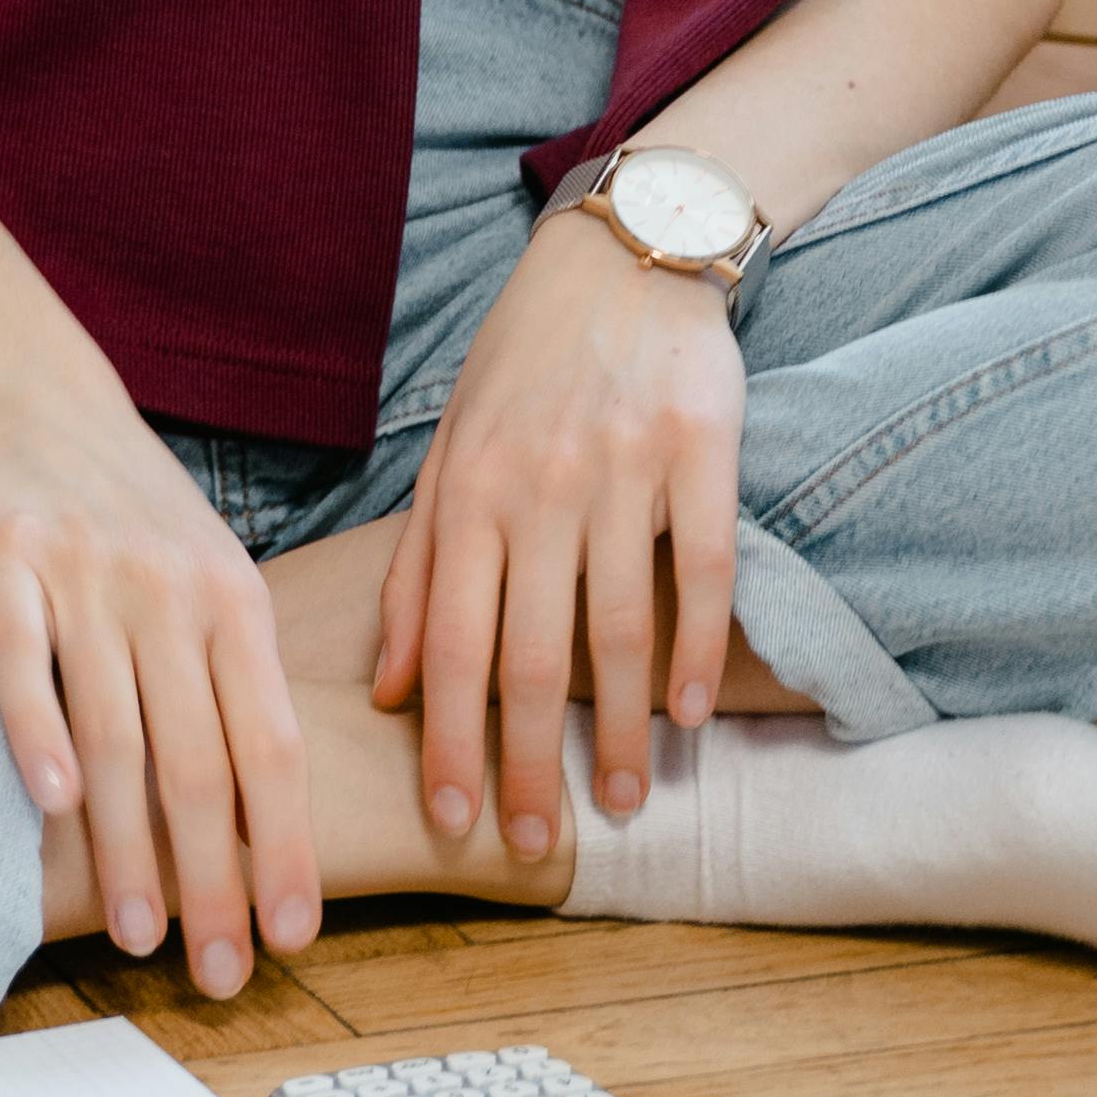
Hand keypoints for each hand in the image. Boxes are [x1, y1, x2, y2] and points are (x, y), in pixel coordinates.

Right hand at [0, 366, 317, 995]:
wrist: (37, 399)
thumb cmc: (135, 516)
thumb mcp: (214, 580)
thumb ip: (237, 683)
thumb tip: (268, 820)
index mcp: (237, 603)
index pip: (272, 748)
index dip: (284, 847)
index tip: (291, 936)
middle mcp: (171, 591)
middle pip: (199, 759)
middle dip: (214, 881)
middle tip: (218, 972)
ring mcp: (87, 575)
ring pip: (117, 732)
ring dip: (130, 848)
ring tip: (139, 934)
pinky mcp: (4, 560)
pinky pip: (23, 661)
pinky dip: (39, 735)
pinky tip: (55, 805)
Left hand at [371, 220, 742, 858]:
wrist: (627, 254)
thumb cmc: (526, 365)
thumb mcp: (449, 452)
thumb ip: (418, 569)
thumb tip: (390, 688)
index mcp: (470, 492)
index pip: (452, 642)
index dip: (451, 740)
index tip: (452, 820)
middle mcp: (542, 486)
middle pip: (531, 655)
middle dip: (530, 763)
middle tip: (536, 842)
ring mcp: (625, 469)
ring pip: (620, 626)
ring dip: (624, 730)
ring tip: (627, 801)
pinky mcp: (702, 450)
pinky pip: (706, 569)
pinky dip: (698, 649)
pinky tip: (692, 714)